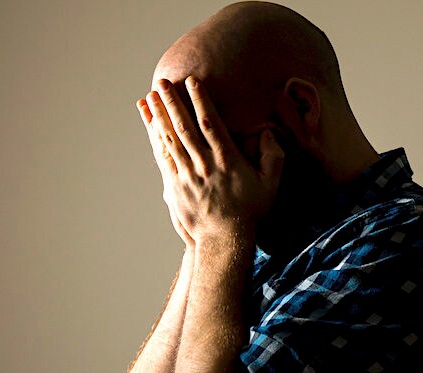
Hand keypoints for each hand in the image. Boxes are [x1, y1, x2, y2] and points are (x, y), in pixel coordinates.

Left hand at [138, 76, 284, 243]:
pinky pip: (162, 156)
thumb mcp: (271, 185)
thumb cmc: (250, 212)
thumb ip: (273, 157)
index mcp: (227, 161)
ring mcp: (187, 176)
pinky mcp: (174, 186)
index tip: (192, 81)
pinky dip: (154, 137)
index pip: (211, 124)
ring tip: (151, 95)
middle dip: (173, 102)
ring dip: (159, 115)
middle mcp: (204, 165)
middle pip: (185, 127)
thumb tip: (268, 134)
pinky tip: (149, 123)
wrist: (223, 240)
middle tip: (162, 81)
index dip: (201, 101)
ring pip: (170, 139)